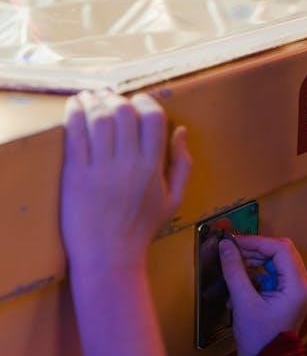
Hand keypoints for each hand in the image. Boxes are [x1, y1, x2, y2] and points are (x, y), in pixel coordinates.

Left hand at [61, 90, 190, 272]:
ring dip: (95, 100)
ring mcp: (101, 168)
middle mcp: (129, 163)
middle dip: (117, 98)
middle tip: (110, 99)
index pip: (152, 117)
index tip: (138, 101)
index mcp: (154, 167)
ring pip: (99, 117)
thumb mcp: (173, 200)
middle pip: (124, 111)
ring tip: (91, 98)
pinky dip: (74, 113)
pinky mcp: (76, 174)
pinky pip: (75, 134)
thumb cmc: (142, 229)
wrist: (110, 256)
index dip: (145, 101)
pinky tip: (75, 106)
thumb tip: (181, 131)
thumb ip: (182, 165)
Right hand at [219, 235, 306, 355]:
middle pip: (281, 252)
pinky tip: (238, 285)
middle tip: (232, 252)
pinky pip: (274, 275)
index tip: (232, 243)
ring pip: (277, 262)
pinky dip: (257, 275)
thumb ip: (234, 270)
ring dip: (254, 262)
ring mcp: (298, 290)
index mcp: (297, 285)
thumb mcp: (243, 302)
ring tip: (233, 269)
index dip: (255, 242)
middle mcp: (303, 283)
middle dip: (255, 250)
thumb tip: (225, 246)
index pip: (280, 248)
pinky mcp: (289, 296)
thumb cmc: (258, 336)